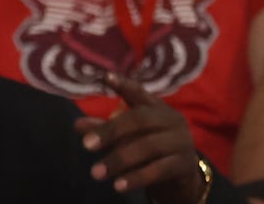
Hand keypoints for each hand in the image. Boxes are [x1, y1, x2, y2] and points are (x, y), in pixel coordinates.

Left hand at [76, 73, 204, 203]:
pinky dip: (136, 178)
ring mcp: (182, 141)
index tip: (105, 77)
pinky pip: (158, 170)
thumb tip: (78, 125)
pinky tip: (118, 186)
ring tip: (96, 173)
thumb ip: (105, 129)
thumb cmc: (150, 148)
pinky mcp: (186, 165)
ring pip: (147, 147)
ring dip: (118, 160)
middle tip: (86, 145)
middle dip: (110, 131)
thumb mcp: (129, 136)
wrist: (181, 177)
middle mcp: (173, 120)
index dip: (124, 85)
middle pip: (140, 120)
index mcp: (158, 108)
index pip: (140, 93)